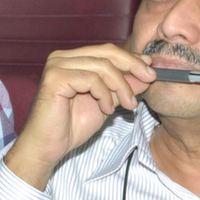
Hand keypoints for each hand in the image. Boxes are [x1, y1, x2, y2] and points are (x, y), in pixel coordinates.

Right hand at [6, 45, 155, 189]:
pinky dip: (104, 94)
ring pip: (101, 66)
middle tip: (150, 79)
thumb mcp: (106, 102)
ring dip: (120, 86)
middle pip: (106, 52)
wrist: (48, 148)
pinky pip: (90, 79)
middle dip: (132, 66)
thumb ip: (122, 86)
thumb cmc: (71, 126)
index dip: (131, 59)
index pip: (107, 51)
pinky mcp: (55, 78)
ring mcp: (57, 66)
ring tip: (127, 105)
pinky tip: (106, 110)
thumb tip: (146, 72)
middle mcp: (62, 57)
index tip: (151, 70)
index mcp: (72, 60)